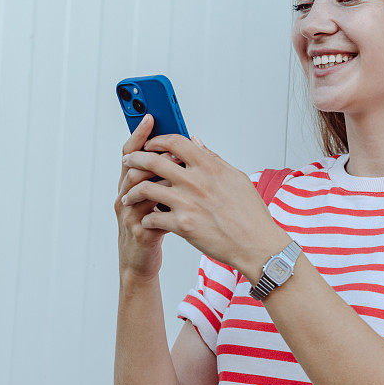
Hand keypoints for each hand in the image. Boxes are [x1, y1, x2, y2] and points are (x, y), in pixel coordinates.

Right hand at [114, 114, 182, 281]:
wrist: (140, 262)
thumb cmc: (152, 226)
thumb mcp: (156, 198)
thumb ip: (166, 175)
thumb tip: (186, 148)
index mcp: (130, 185)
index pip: (131, 153)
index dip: (139, 134)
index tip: (151, 116)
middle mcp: (124, 196)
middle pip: (132, 168)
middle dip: (152, 153)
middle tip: (171, 145)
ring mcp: (129, 215)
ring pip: (139, 189)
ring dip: (159, 176)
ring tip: (177, 168)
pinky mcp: (140, 233)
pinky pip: (151, 215)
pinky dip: (167, 206)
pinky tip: (182, 200)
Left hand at [120, 133, 287, 272]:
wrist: (256, 244)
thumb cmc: (250, 213)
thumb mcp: (235, 178)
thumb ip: (212, 159)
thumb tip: (196, 142)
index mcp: (209, 166)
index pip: (175, 142)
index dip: (157, 140)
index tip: (149, 144)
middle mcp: (196, 181)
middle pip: (153, 160)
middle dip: (135, 159)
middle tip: (127, 162)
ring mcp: (187, 203)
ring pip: (146, 189)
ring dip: (133, 191)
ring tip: (128, 196)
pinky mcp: (182, 225)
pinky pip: (152, 218)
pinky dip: (146, 219)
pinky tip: (146, 221)